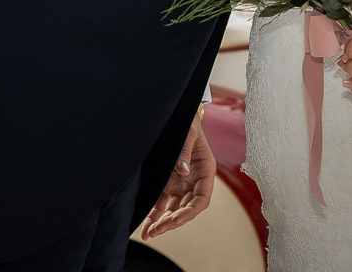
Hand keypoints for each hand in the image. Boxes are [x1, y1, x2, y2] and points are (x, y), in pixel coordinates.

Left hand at [139, 116, 215, 239]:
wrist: (178, 117)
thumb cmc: (188, 125)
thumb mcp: (188, 135)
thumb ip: (184, 152)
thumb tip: (182, 170)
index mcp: (205, 171)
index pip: (201, 199)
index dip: (190, 212)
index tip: (176, 219)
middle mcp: (194, 182)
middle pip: (186, 209)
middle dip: (172, 221)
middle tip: (156, 230)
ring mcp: (180, 185)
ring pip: (173, 210)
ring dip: (162, 223)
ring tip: (148, 234)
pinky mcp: (167, 186)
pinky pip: (161, 204)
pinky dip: (154, 216)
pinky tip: (146, 228)